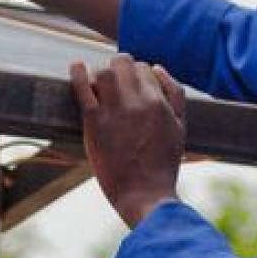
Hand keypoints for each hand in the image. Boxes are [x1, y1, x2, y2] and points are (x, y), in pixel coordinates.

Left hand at [70, 56, 186, 227]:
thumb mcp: (181, 127)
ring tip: (96, 83)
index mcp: (160, 103)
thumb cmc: (163, 164)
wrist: (145, 194)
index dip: (135, 73)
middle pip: (124, 64)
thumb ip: (174, 95)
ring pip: (104, 72)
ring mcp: (115, 110)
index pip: (145, 68)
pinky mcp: (95, 122)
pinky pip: (83, 88)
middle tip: (111, 79)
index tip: (128, 83)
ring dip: (99, 72)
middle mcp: (139, 102)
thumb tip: (157, 68)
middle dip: (117, 67)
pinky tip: (75, 66)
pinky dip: (77, 73)